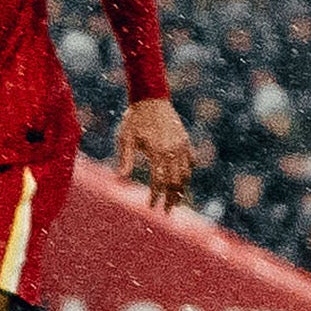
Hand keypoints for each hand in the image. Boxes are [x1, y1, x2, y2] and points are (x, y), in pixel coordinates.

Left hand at [117, 96, 193, 212]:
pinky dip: (187, 173)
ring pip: (185, 174)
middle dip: (171, 199)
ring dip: (181, 190)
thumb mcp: (126, 139)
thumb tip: (120, 179)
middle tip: (166, 211)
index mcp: (158, 152)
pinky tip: (182, 181)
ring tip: (176, 201)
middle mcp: (173, 151)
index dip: (155, 196)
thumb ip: (125, 159)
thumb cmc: (134, 119)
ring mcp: (181, 146)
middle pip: (176, 182)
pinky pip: (190, 162)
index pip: (159, 181)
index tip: (151, 206)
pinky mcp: (185, 141)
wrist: (151, 99)